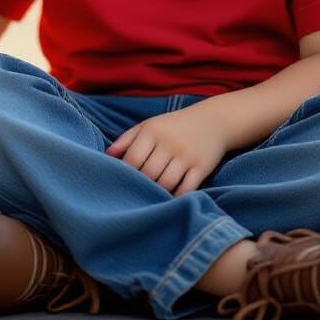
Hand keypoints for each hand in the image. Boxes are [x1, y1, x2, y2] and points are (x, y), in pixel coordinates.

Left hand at [105, 101, 227, 195]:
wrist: (213, 121)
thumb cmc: (174, 126)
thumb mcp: (149, 125)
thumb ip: (127, 139)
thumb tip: (106, 156)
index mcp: (152, 131)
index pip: (132, 159)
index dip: (126, 174)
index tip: (124, 183)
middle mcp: (169, 142)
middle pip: (148, 173)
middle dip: (142, 186)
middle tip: (137, 194)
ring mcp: (186, 155)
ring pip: (166, 183)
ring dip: (158, 193)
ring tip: (153, 198)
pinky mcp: (202, 166)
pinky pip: (187, 188)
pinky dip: (177, 196)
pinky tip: (171, 199)